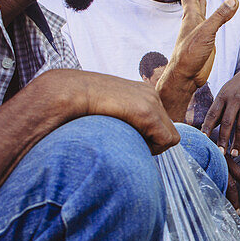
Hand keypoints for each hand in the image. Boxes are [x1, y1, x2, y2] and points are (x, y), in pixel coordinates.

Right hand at [38, 68, 179, 153]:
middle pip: (169, 129)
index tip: (132, 141)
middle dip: (154, 143)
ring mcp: (151, 101)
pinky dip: (153, 148)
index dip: (151, 137)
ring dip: (154, 147)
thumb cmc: (81, 105)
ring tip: (130, 144)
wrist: (68, 92)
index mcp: (143, 93)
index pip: (162, 122)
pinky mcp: (147, 112)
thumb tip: (130, 138)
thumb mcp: (109, 110)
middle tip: (132, 145)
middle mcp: (151, 94)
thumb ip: (125, 119)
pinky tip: (131, 144)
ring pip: (171, 137)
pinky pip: (166, 140)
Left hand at [157, 0, 237, 120]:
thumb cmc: (190, 55)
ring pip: (199, 13)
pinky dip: (208, 19)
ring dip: (199, 3)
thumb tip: (234, 0)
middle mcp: (193, 24)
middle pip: (193, 2)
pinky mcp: (204, 44)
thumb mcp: (207, 32)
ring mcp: (198, 34)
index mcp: (190, 18)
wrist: (185, 77)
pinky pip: (207, 26)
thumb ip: (220, 16)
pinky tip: (209, 21)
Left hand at [201, 64, 239, 156]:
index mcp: (223, 96)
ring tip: (235, 153)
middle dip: (223, 139)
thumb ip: (217, 110)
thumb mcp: (225, 93)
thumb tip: (204, 129)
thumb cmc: (237, 87)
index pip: (213, 114)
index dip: (207, 128)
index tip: (203, 140)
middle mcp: (235, 99)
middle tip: (221, 154)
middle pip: (227, 122)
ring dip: (238, 142)